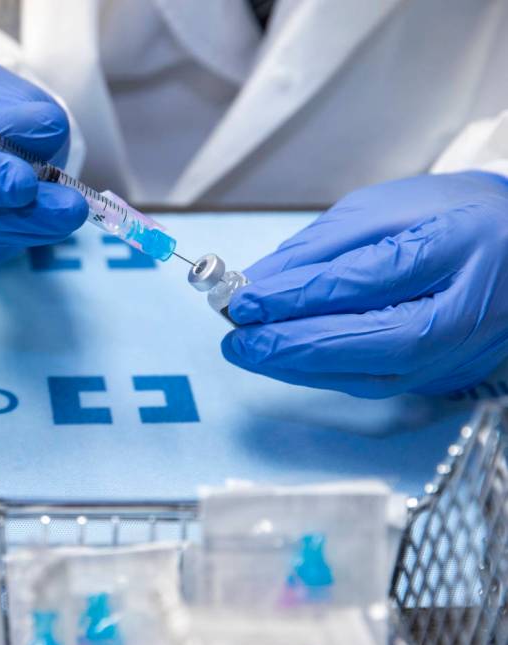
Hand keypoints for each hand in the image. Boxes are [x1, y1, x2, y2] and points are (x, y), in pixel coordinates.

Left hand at [222, 171, 507, 397]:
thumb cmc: (450, 217)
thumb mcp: (383, 209)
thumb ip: (320, 247)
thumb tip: (259, 281)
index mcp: (451, 249)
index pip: (362, 282)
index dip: (296, 296)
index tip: (243, 301)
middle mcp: (460, 312)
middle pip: (368, 341)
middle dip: (291, 346)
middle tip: (236, 341)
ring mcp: (455, 353)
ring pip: (369, 374)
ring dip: (300, 367)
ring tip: (250, 352)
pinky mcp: (442, 374)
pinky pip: (375, 383)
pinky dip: (323, 375)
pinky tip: (287, 363)